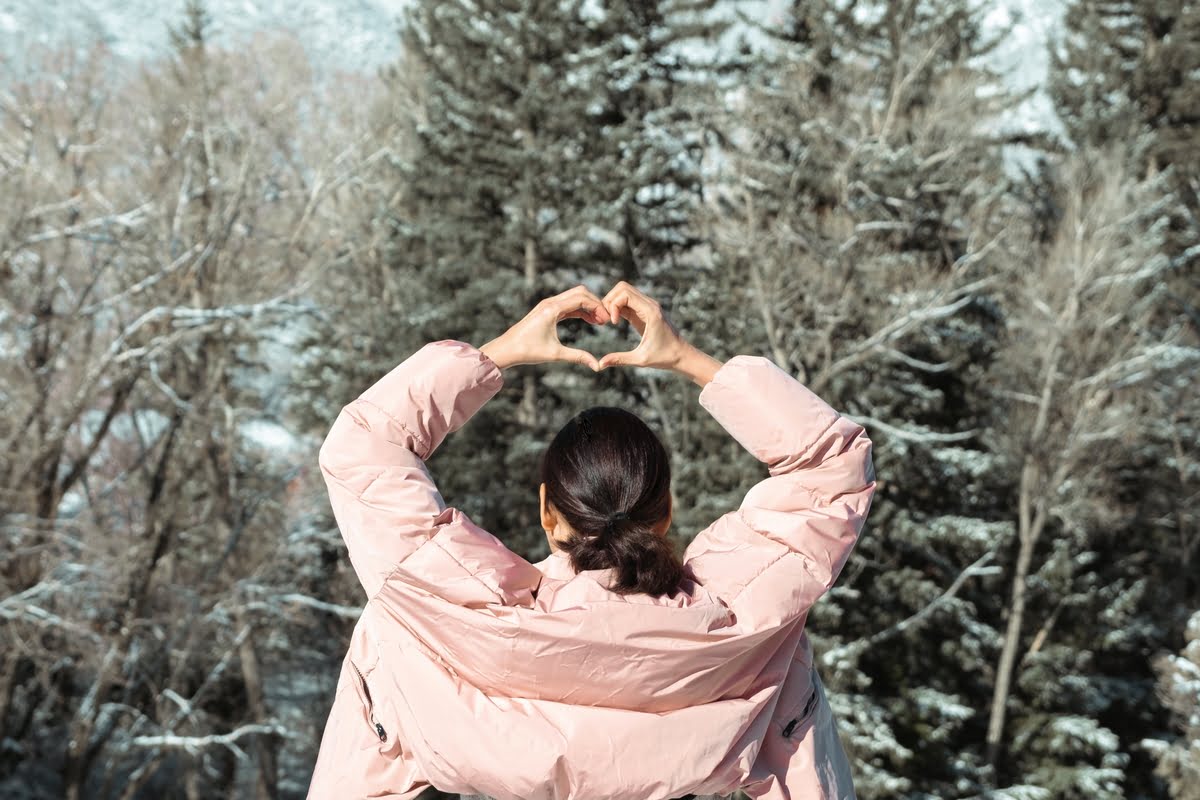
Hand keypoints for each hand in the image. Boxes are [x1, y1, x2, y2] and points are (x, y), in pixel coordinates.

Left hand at [480, 285, 611, 370]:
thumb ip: (578, 357)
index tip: (607, 321)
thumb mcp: (555, 354)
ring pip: (574, 297)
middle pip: (580, 293)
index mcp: (552, 309)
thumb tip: (597, 367)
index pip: (581, 298)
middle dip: (595, 304)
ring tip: (600, 322)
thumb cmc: (527, 351)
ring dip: (588, 306)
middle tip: (606, 320)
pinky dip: (580, 310)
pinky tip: (589, 321)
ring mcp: (548, 305)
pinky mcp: (546, 310)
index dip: (598, 307)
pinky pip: (568, 304)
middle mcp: (550, 302)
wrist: (506, 349)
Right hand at [596, 281, 689, 371]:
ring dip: (613, 303)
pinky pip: (628, 301)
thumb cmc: (664, 357)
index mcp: (651, 312)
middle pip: (622, 287)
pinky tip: (615, 322)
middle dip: (610, 300)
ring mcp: (648, 306)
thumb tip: (600, 364)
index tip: (612, 323)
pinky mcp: (645, 311)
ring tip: (609, 321)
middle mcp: (650, 304)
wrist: (682, 355)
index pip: (625, 293)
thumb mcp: (641, 360)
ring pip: (624, 292)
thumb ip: (619, 359)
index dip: (613, 306)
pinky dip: (618, 308)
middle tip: (606, 319)